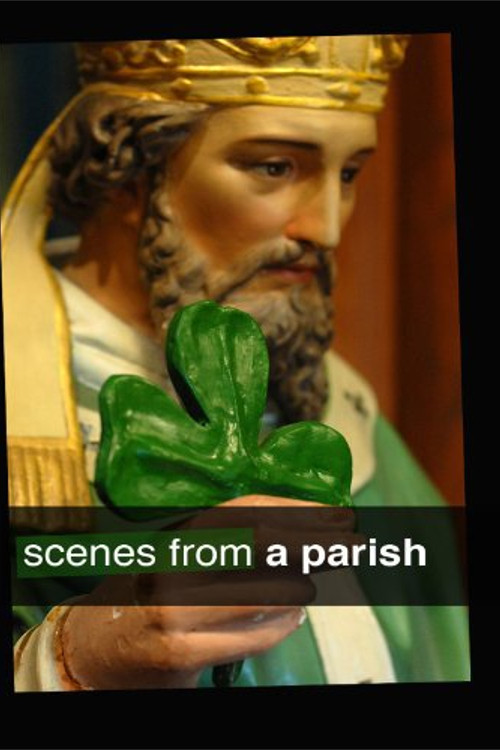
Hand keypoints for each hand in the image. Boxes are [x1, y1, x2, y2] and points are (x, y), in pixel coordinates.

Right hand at [61, 495, 354, 689]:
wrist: (90, 648)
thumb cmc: (142, 592)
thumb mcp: (175, 551)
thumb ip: (224, 541)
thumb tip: (300, 531)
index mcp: (174, 534)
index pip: (246, 511)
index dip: (297, 510)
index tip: (339, 514)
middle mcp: (173, 566)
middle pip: (264, 546)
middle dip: (318, 544)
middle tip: (355, 545)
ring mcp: (176, 612)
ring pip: (268, 594)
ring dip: (301, 590)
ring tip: (308, 586)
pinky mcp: (182, 654)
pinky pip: (255, 636)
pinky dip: (283, 625)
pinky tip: (291, 617)